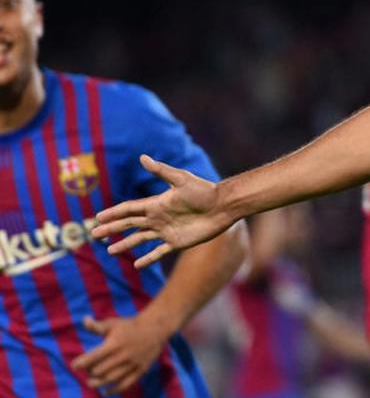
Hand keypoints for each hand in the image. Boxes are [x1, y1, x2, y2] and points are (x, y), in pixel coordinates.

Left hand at [70, 313, 170, 391]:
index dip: (81, 363)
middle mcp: (123, 355)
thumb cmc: (129, 326)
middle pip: (100, 370)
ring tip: (91, 382)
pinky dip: (114, 390)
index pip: (94, 357)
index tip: (74, 365)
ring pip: (111, 379)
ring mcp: (133, 363)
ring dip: (98, 383)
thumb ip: (97, 326)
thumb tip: (84, 320)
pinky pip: (126, 384)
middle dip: (90, 372)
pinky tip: (106, 391)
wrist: (156, 328)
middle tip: (88, 370)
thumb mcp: (113, 323)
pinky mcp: (141, 369)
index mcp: (114, 343)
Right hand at [91, 155, 228, 267]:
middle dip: (112, 229)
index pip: (129, 209)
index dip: (114, 213)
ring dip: (124, 244)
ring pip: (140, 239)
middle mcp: (158, 218)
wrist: (224, 206)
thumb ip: (161, 170)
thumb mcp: (181, 179)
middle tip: (94, 234)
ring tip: (109, 251)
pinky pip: (159, 252)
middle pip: (129, 224)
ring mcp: (167, 231)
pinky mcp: (177, 242)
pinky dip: (148, 258)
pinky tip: (136, 264)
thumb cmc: (204, 190)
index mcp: (156, 204)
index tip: (98, 217)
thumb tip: (142, 156)